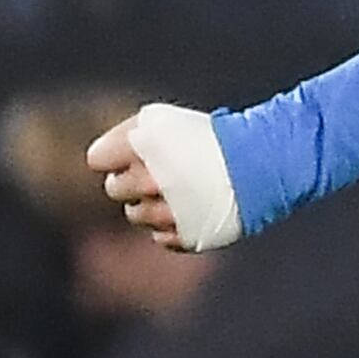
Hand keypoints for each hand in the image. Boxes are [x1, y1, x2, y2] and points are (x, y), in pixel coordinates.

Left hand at [85, 104, 243, 251]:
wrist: (261, 164)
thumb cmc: (211, 138)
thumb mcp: (164, 120)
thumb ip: (126, 135)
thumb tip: (100, 159)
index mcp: (141, 146)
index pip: (97, 159)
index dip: (113, 156)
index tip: (133, 155)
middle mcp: (148, 181)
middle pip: (114, 189)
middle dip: (130, 181)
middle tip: (157, 173)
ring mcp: (165, 212)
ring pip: (135, 215)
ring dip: (148, 204)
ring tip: (177, 190)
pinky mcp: (184, 237)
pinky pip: (160, 237)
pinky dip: (170, 226)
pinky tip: (189, 210)